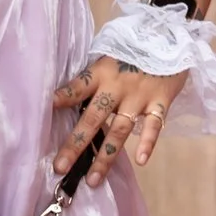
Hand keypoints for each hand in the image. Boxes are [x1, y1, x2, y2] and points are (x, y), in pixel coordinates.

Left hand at [50, 59, 187, 177]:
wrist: (169, 36)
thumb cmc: (133, 50)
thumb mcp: (108, 57)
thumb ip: (94, 79)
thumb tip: (66, 100)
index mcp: (101, 73)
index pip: (78, 86)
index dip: (62, 97)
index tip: (46, 108)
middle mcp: (116, 86)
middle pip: (93, 118)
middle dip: (75, 144)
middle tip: (60, 167)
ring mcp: (138, 96)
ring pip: (119, 129)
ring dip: (106, 156)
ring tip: (93, 179)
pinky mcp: (160, 101)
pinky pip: (154, 125)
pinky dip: (148, 142)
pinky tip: (141, 160)